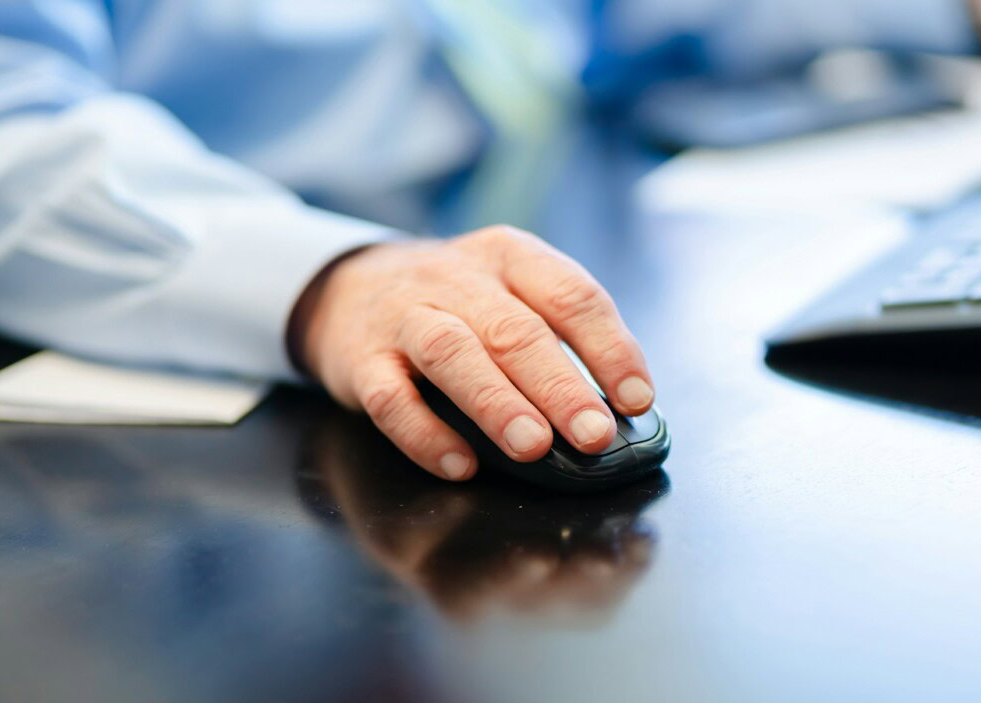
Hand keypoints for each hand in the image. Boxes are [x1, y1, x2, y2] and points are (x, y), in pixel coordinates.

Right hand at [288, 226, 655, 481]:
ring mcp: (404, 316)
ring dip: (496, 403)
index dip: (609, 348)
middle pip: (515, 330)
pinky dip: (425, 435)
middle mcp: (457, 279)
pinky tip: (460, 465)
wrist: (345, 286)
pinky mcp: (361, 359)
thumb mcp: (508, 293)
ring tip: (533, 446)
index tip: (635, 399)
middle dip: (560, 386)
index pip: (570, 296)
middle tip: (593, 434)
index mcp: (510, 257)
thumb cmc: (454, 302)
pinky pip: (391, 398)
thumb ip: (556, 338)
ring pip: (452, 353)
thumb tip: (615, 410)